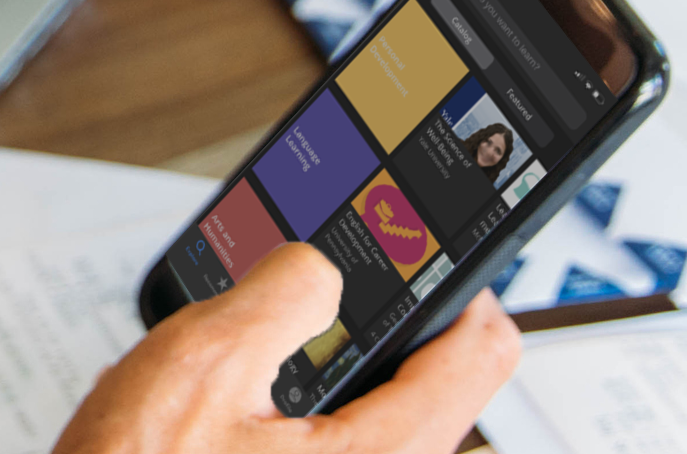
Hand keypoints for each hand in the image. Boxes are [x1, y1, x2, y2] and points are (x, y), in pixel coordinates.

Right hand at [52, 245, 518, 453]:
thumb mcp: (203, 363)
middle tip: (309, 298)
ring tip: (254, 354)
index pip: (483, 348)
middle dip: (367, 328)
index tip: (416, 252)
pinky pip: (330, 447)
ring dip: (322, 372)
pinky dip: (295, 415)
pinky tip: (231, 411)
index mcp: (384, 453)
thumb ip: (280, 294)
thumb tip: (317, 269)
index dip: (452, 281)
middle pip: (430, 381)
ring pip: (373, 417)